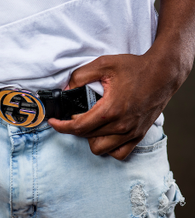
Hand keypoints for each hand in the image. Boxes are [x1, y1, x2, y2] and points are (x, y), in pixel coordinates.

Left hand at [48, 53, 179, 159]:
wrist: (163, 73)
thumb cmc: (135, 68)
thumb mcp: (103, 64)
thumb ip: (80, 76)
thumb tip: (66, 89)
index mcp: (110, 110)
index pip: (78, 127)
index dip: (61, 126)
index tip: (53, 121)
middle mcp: (121, 126)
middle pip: (86, 137)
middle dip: (74, 127)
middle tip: (73, 114)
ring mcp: (131, 133)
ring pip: (100, 149)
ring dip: (90, 138)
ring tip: (90, 123)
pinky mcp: (139, 135)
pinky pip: (119, 153)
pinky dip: (109, 147)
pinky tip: (104, 133)